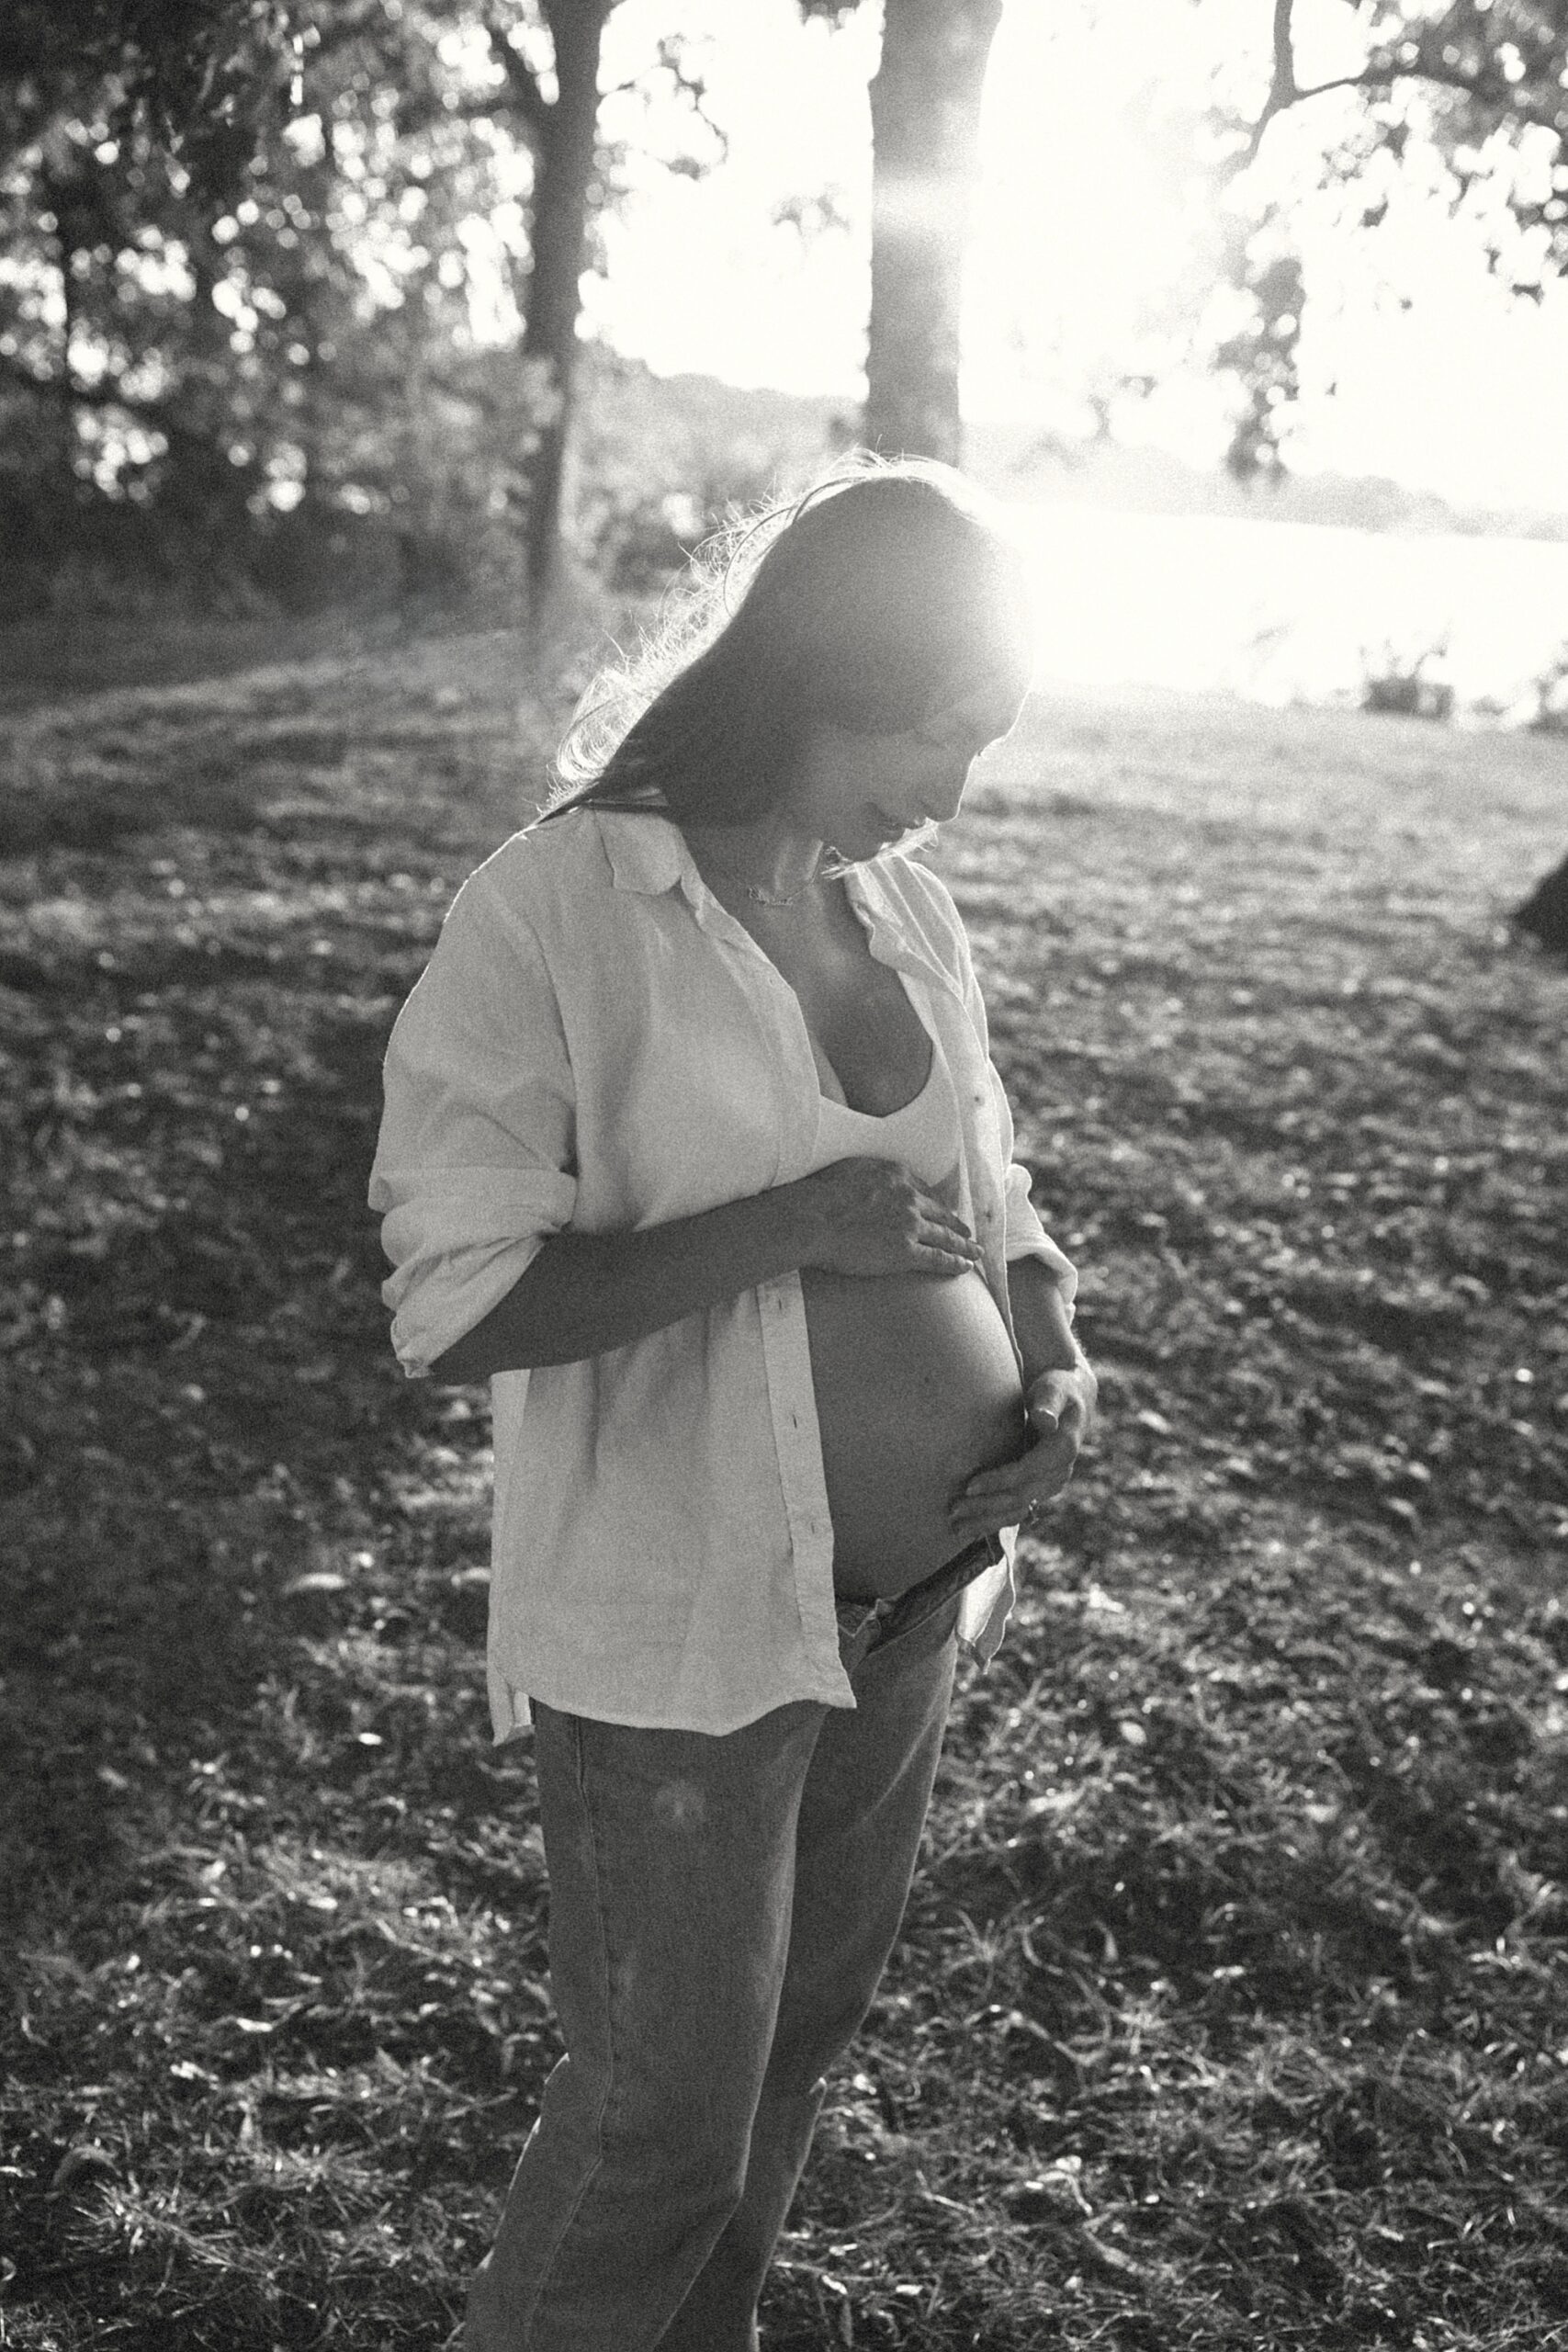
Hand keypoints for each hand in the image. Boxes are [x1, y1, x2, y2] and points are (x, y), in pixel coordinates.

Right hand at [789, 1156, 984, 1279]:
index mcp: (895, 1175)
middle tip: (968, 1232)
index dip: (935, 1203)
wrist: (812, 1219)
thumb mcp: (847, 1169)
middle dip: (956, 1224)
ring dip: (964, 1245)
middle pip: (940, 1212)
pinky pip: (937, 1258)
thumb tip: (865, 1179)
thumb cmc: (819, 1195)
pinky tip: (965, 1267)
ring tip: (975, 1252)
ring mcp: (909, 1224)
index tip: (942, 1210)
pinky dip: (954, 1263)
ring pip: (945, 1236)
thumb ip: (867, 1174)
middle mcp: (908, 1197)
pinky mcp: (905, 1251)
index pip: (923, 1190)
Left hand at [947, 1363, 1096, 1539]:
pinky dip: (994, 1521)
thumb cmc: (1056, 1388)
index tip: (970, 1486)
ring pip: (1018, 1510)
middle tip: (954, 1509)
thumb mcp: (1055, 1388)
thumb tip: (1044, 1419)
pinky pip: (1017, 1510)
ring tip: (956, 1527)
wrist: (1070, 1401)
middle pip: (1020, 1496)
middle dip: (987, 1505)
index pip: (1027, 1471)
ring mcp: (1050, 1484)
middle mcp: (1059, 1472)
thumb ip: (1048, 1402)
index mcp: (1063, 1449)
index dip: (999, 1480)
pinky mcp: (1038, 1489)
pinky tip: (970, 1528)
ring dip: (988, 1521)